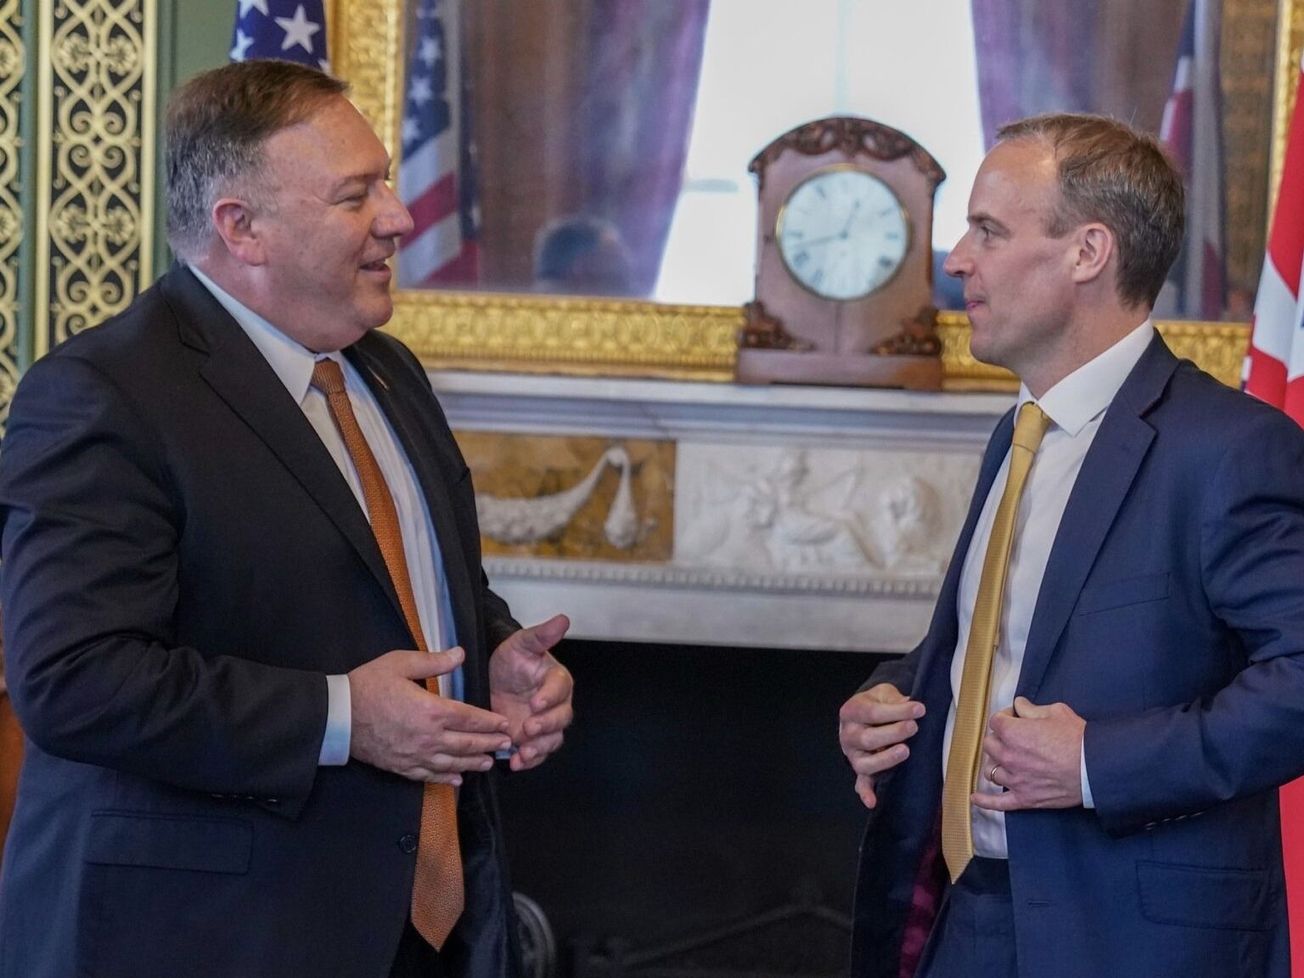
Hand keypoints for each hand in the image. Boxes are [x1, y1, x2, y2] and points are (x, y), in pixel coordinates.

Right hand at [348, 647, 511, 784]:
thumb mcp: (401, 663)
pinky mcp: (402, 767)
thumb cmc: (368, 686)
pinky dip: (446, 778)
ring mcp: (416, 755)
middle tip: (507, 744)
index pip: (470, 718)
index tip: (504, 723)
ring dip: (473, 763)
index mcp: (432, 710)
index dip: (490, 722)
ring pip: (452, 763)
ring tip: (489, 763)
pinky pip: (429, 776)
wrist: (337, 717)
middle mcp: (429, 737)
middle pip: (467, 744)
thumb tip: (460, 654)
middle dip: (489, 744)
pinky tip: (457, 779)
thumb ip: (434, 661)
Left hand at [489, 615, 572, 771]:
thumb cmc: (510, 659)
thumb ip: (541, 635)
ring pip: (552, 739)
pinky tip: (516, 763)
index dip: (550, 697)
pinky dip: (528, 761)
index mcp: (557, 680)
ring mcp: (544, 724)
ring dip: (539, 748)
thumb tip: (563, 619)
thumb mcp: (521, 644)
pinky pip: (537, 753)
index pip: (560, 689)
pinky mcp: (532, 739)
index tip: (536, 703)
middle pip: (561, 718)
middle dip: (546, 726)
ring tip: (523, 752)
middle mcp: (555, 704)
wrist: (493, 678)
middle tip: (527, 727)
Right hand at [838, 683, 924, 808]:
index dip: (896, 711)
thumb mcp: (883, 693)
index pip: (872, 712)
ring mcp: (853, 755)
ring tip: (905, 751)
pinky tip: (872, 801)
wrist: (864, 714)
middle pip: (867, 738)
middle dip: (892, 733)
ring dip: (885, 760)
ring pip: (864, 764)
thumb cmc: (877, 704)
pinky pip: (861, 783)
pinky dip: (866, 793)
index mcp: (851, 711)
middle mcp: (848, 734)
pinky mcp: (860, 770)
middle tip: (913, 727)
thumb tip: (911, 705)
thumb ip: (895, 698)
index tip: (919, 709)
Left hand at [973, 696, 1084, 811]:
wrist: (1095, 768)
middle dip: (999, 738)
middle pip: (989, 745)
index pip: (995, 721)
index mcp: (1013, 733)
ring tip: (1004, 761)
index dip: (1005, 717)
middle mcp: (1008, 756)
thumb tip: (1019, 705)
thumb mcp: (1056, 712)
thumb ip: (1032, 709)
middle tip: (1013, 737)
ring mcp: (1014, 779)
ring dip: (995, 763)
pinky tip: (975, 798)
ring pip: (991, 770)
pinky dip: (985, 801)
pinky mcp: (1024, 798)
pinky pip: (998, 803)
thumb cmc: (1077, 738)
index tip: (1015, 717)